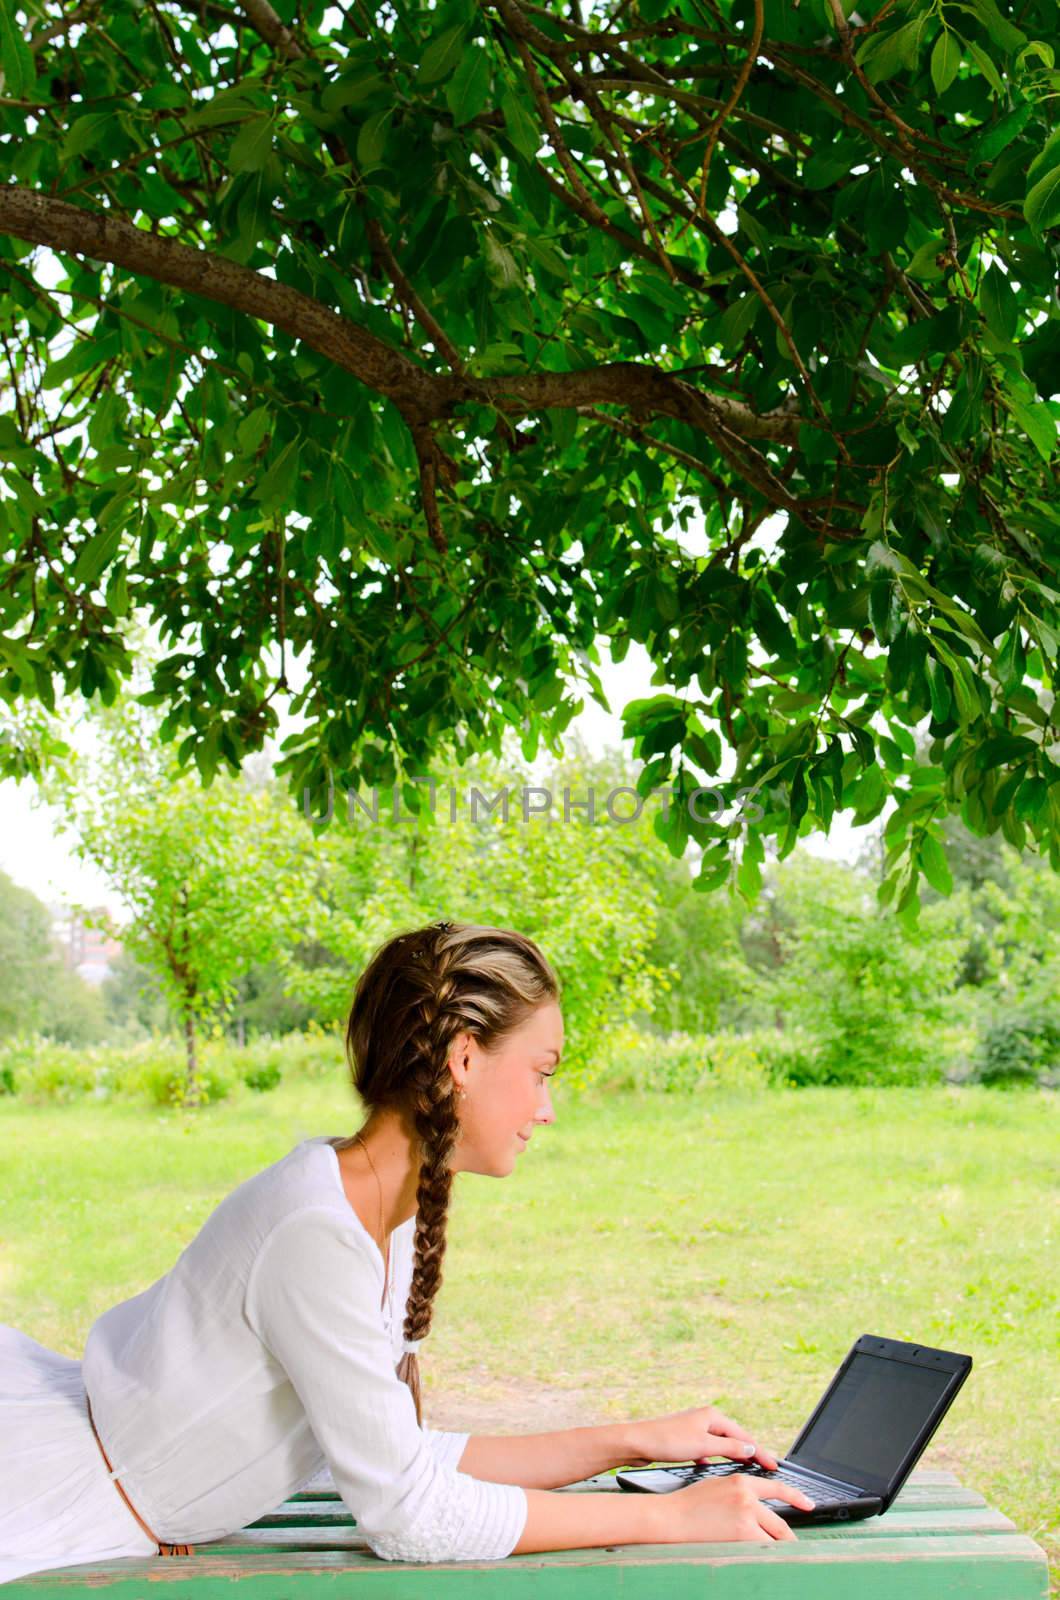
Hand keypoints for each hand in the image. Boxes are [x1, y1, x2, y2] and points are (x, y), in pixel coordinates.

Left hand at [625, 1406, 779, 1471]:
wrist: (637, 1443)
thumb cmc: (667, 1441)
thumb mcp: (703, 1446)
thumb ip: (729, 1449)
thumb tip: (751, 1449)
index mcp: (712, 1416)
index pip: (743, 1437)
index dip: (760, 1452)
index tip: (774, 1465)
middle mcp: (705, 1419)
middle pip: (734, 1438)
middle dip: (750, 1453)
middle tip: (766, 1468)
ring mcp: (694, 1429)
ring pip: (720, 1445)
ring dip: (733, 1455)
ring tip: (747, 1467)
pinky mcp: (685, 1440)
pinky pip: (706, 1449)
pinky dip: (713, 1457)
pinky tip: (711, 1466)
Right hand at [660, 1472, 813, 1543]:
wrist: (672, 1517)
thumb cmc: (688, 1504)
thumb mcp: (717, 1486)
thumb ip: (739, 1492)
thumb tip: (757, 1504)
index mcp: (741, 1482)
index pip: (777, 1489)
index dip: (796, 1497)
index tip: (808, 1505)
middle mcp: (747, 1497)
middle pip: (780, 1523)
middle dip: (790, 1539)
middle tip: (795, 1547)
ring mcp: (746, 1515)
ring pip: (773, 1539)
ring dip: (777, 1551)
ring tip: (778, 1558)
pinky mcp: (741, 1534)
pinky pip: (761, 1548)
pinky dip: (765, 1556)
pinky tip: (763, 1561)